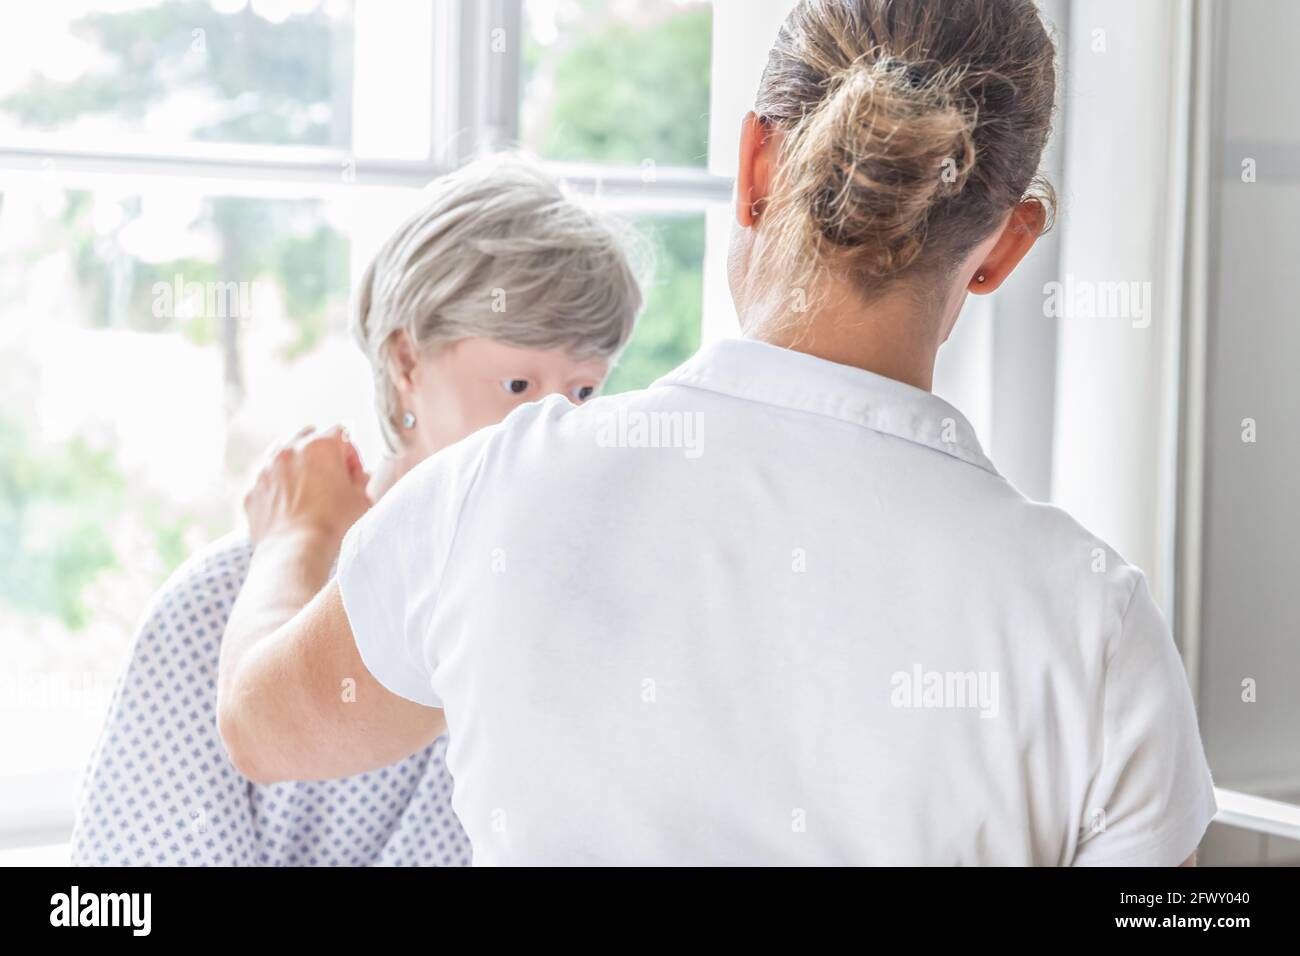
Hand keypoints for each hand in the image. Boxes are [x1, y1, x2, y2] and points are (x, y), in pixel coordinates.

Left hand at [244, 425, 371, 548]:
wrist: (296, 550)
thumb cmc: (332, 524)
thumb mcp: (362, 499)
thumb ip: (361, 479)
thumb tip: (357, 476)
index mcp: (321, 446)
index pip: (342, 433)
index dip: (351, 454)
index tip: (352, 475)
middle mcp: (290, 449)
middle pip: (309, 435)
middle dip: (321, 452)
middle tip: (331, 477)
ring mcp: (266, 468)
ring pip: (283, 452)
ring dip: (297, 463)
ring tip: (309, 488)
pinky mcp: (253, 489)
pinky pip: (268, 478)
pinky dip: (279, 486)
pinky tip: (291, 506)